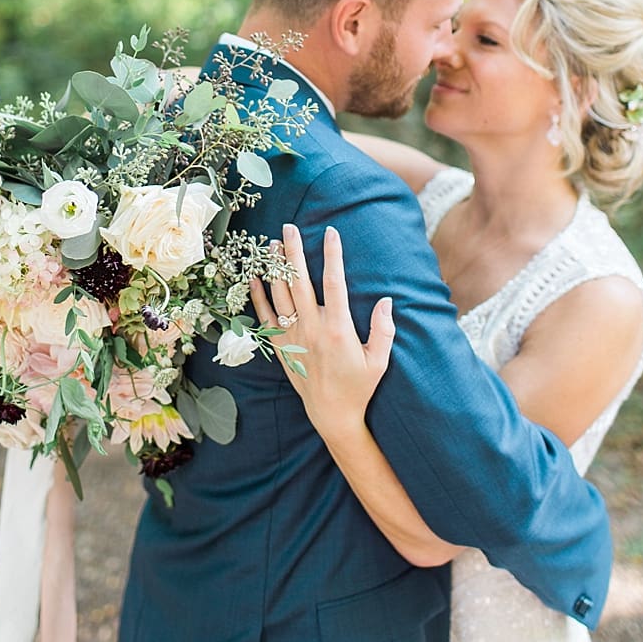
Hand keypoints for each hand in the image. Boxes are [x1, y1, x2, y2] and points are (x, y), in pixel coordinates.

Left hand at [249, 223, 395, 440]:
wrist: (331, 414)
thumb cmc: (359, 386)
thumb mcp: (379, 360)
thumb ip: (383, 329)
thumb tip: (387, 300)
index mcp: (338, 329)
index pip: (335, 283)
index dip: (333, 256)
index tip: (332, 233)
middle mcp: (311, 329)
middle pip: (300, 282)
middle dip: (294, 252)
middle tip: (290, 227)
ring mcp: (293, 337)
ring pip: (280, 295)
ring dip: (276, 268)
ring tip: (273, 244)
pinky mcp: (280, 347)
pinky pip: (265, 317)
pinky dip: (258, 296)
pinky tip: (255, 277)